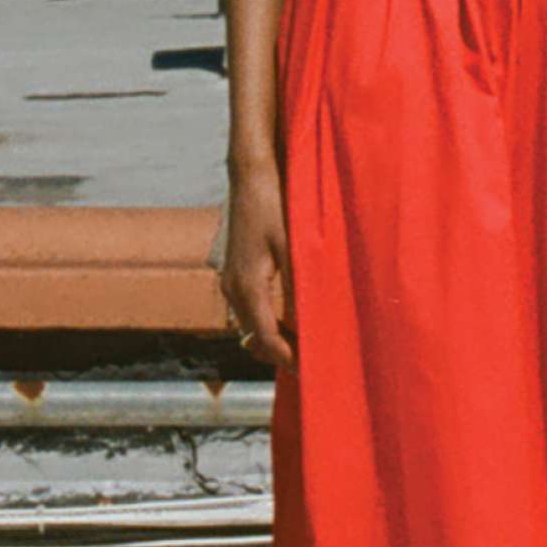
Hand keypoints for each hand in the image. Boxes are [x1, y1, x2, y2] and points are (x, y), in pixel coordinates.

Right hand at [221, 158, 297, 367]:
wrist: (251, 176)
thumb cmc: (274, 205)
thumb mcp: (293, 246)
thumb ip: (299, 287)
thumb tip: (310, 324)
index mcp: (247, 287)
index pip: (266, 339)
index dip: (289, 359)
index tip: (313, 371)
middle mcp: (233, 289)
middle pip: (256, 339)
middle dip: (283, 355)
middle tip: (316, 363)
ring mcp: (231, 281)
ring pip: (252, 327)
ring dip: (276, 340)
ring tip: (308, 346)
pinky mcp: (235, 273)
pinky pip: (251, 311)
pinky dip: (269, 323)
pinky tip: (292, 320)